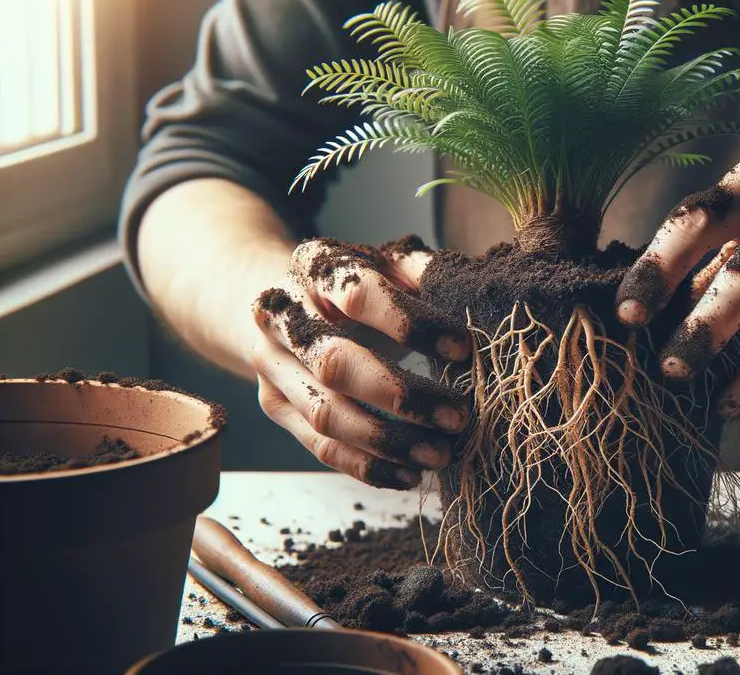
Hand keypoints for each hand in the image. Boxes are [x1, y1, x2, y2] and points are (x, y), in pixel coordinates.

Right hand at [249, 237, 469, 487]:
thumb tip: (467, 296)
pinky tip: (409, 475)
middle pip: (335, 363)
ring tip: (441, 453)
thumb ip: (422, 274)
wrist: (284, 302)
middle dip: (402, 396)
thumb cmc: (353, 281)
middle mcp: (281, 317)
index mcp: (314, 267)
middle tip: (459, 417)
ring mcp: (272, 366)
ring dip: (388, 442)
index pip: (359, 294)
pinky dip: (367, 467)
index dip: (412, 324)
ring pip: (326, 414)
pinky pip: (319, 447)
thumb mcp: (384, 263)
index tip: (463, 348)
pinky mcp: (276, 407)